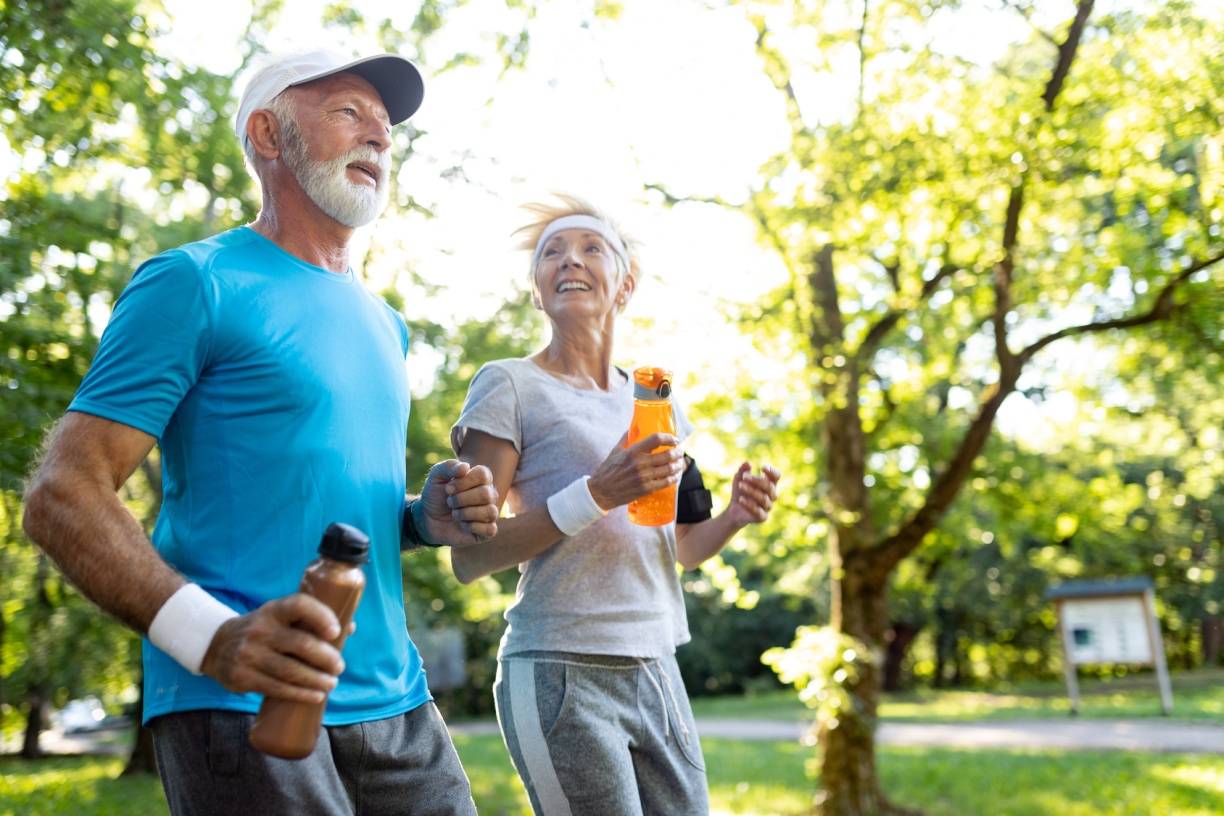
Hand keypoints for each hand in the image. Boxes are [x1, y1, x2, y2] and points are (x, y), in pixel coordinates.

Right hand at [200, 594, 349, 703]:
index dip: (321, 616)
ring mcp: (248, 654)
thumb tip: (350, 627)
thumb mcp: (280, 618)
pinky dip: (300, 694)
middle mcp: (260, 630)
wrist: (217, 645)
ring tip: (331, 683)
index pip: (299, 605)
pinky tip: (315, 696)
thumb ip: (311, 620)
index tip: (336, 631)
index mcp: (273, 610)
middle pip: (301, 644)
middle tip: (339, 667)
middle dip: (326, 658)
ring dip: (316, 680)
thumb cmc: (264, 629)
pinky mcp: (242, 677)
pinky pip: (277, 688)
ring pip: (290, 671)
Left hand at [419, 459, 498, 545]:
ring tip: (455, 514)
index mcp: (481, 478)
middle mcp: (489, 494)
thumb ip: (449, 467)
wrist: (427, 519)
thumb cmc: (435, 495)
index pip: (483, 475)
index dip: (463, 482)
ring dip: (465, 514)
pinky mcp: (487, 531)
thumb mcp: (436, 476)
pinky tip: (463, 525)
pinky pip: (490, 529)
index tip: (448, 488)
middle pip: (486, 494)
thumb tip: (465, 467)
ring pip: (490, 512)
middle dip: (461, 499)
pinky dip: (472, 527)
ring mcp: (489, 513)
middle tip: (450, 502)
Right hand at [588, 433, 684, 510]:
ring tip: (680, 463)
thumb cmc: (607, 470)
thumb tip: (635, 427)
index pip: (656, 439)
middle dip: (678, 452)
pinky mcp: (646, 489)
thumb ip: (626, 438)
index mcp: (633, 451)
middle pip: (667, 455)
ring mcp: (644, 477)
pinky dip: (674, 478)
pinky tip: (676, 475)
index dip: (669, 438)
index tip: (674, 439)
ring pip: (669, 469)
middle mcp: (640, 463)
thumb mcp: (615, 451)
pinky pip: (665, 482)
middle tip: (680, 451)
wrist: (601, 492)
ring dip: (678, 465)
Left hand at [727, 463, 780, 527]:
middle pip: (770, 487)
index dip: (772, 471)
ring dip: (751, 491)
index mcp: (769, 484)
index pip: (776, 476)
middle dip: (756, 481)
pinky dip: (749, 504)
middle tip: (744, 476)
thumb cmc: (740, 491)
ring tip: (740, 485)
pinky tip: (741, 499)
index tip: (762, 467)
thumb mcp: (739, 479)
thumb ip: (743, 471)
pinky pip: (758, 511)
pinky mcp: (762, 517)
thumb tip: (747, 463)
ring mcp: (768, 507)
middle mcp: (771, 495)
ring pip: (764, 498)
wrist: (734, 509)